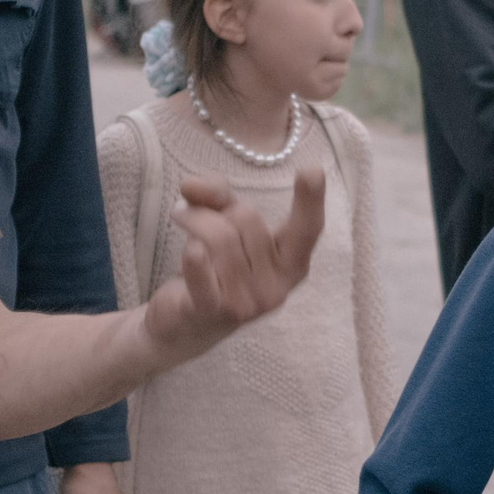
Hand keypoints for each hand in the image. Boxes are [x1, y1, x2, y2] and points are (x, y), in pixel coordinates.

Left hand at [142, 171, 326, 356]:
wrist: (185, 323)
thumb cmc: (215, 268)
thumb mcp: (225, 224)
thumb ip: (217, 197)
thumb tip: (191, 185)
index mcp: (291, 265)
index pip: (307, 230)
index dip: (311, 201)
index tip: (312, 170)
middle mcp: (276, 288)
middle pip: (248, 219)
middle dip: (217, 208)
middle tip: (199, 213)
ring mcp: (247, 303)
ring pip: (219, 237)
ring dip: (193, 219)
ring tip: (181, 217)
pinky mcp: (214, 312)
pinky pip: (200, 266)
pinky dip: (192, 253)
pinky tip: (188, 251)